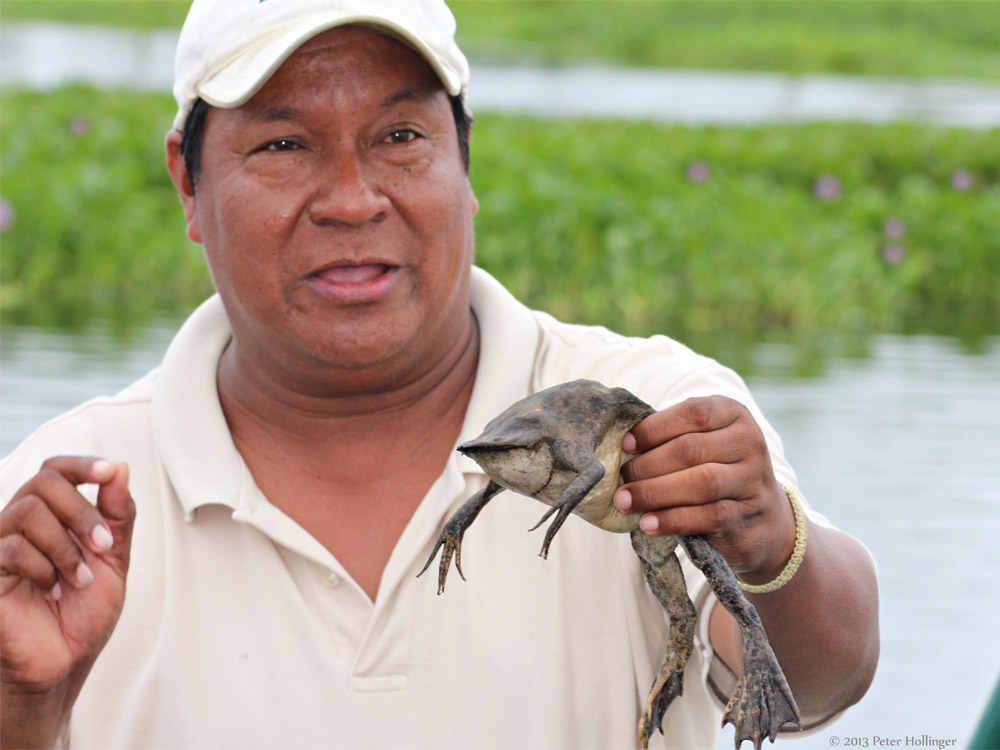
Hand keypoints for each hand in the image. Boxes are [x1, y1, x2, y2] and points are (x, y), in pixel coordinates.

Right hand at [1, 456, 135, 747]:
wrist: (64, 663)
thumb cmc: (84, 612)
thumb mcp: (112, 559)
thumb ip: (117, 516)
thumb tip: (121, 469)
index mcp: (51, 517)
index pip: (55, 470)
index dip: (82, 464)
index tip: (111, 472)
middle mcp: (20, 525)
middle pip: (43, 481)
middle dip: (81, 509)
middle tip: (102, 544)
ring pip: (26, 511)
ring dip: (64, 545)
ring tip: (80, 579)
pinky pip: (10, 548)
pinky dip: (43, 568)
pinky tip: (54, 591)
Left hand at [615, 396, 794, 579]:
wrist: (763, 517)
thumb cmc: (716, 468)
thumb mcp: (704, 441)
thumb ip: (672, 436)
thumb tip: (621, 446)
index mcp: (733, 414)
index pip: (693, 413)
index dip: (654, 428)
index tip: (625, 445)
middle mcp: (748, 443)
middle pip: (691, 449)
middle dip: (647, 465)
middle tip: (620, 478)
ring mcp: (751, 480)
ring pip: (700, 483)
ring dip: (655, 493)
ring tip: (625, 501)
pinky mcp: (746, 515)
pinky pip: (707, 516)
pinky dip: (672, 520)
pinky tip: (648, 523)